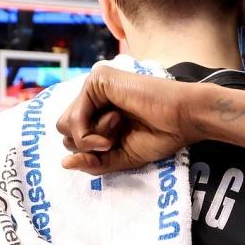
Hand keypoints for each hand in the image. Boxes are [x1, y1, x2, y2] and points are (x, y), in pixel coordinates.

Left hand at [58, 66, 208, 174]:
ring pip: (65, 125)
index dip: (89, 152)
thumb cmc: (159, 136)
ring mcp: (94, 86)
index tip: (114, 148)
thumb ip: (93, 163)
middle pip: (63, 131)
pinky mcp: (98, 80)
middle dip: (87, 145)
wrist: (182, 119)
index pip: (73, 137)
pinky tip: (114, 126)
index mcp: (99, 112)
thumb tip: (63, 164)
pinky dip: (89, 131)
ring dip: (90, 139)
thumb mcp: (120, 158)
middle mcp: (93, 97)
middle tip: (115, 139)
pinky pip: (74, 116)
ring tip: (118, 129)